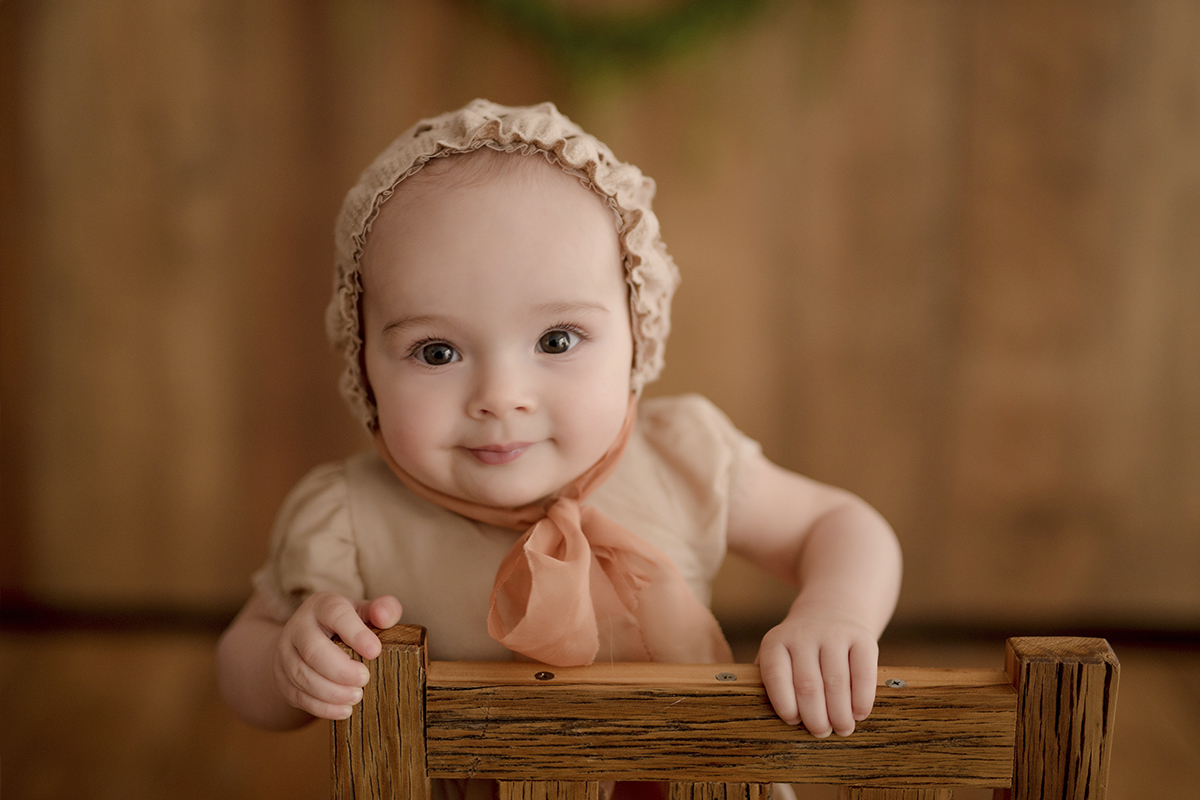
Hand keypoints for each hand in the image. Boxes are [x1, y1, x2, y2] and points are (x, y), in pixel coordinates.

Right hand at [272, 592, 402, 719]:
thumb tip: (384, 616)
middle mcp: (299, 627)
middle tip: (365, 679)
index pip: (335, 614)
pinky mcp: (283, 680)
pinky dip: (322, 707)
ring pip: (302, 676)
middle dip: (341, 669)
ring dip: (332, 691)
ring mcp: (285, 654)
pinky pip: (298, 696)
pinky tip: (344, 710)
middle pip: (313, 650)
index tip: (375, 651)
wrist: (307, 641)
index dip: (356, 633)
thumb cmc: (346, 626)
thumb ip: (383, 609)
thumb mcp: (364, 612)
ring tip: (357, 696)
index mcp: (322, 606)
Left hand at [756, 607, 877, 736]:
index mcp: (776, 641)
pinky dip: (862, 700)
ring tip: (842, 729)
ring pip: (836, 682)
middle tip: (821, 732)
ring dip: (840, 713)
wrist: (831, 611)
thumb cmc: (800, 649)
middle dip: (815, 717)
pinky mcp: (861, 638)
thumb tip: (768, 719)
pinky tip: (859, 714)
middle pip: (808, 685)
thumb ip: (773, 681)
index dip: (784, 705)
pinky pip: (863, 674)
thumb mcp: (779, 654)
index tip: (794, 722)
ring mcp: (833, 633)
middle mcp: (803, 634)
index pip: (775, 677)